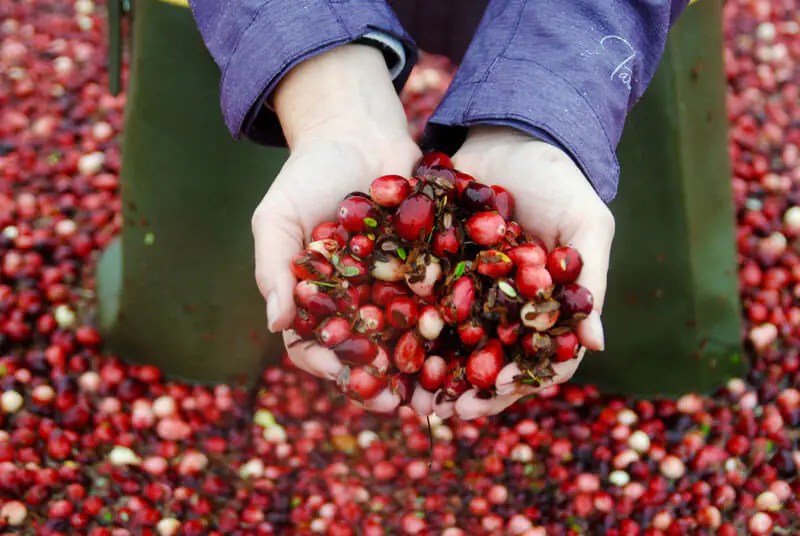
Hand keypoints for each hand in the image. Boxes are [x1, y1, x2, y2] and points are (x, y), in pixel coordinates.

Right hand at [251, 45, 420, 411]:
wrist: (359, 131)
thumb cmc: (308, 173)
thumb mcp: (277, 217)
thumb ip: (274, 268)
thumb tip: (276, 323)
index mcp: (315, 299)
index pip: (314, 345)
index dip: (328, 365)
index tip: (346, 377)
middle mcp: (355, 302)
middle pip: (366, 353)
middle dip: (381, 381)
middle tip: (399, 403)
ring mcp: (393, 288)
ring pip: (407, 338)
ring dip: (421, 367)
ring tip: (438, 392)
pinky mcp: (429, 268)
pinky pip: (440, 302)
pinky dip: (452, 326)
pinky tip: (469, 344)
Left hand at [409, 125, 614, 419]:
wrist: (511, 135)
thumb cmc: (560, 181)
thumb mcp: (586, 225)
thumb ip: (590, 281)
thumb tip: (597, 343)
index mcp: (543, 307)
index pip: (537, 358)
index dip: (520, 379)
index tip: (495, 389)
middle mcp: (504, 308)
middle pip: (489, 361)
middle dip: (468, 389)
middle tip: (443, 409)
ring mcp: (469, 291)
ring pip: (451, 342)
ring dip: (432, 371)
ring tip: (410, 393)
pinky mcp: (436, 268)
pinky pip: (420, 302)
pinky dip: (406, 325)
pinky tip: (386, 341)